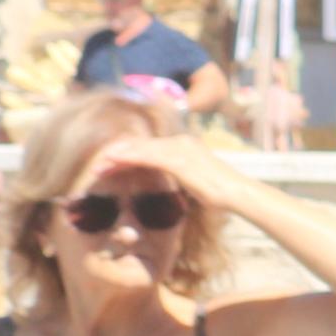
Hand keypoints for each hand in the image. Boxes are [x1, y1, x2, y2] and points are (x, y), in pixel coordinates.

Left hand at [79, 128, 247, 210]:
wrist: (237, 193)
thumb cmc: (222, 192)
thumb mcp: (197, 181)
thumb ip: (182, 176)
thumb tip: (176, 185)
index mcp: (185, 145)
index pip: (151, 148)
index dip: (130, 155)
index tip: (112, 164)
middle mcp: (180, 142)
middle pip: (143, 146)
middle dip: (120, 154)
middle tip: (99, 164)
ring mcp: (179, 149)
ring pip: (141, 149)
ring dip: (118, 157)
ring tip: (99, 165)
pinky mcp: (177, 159)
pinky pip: (147, 157)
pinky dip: (128, 158)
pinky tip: (113, 161)